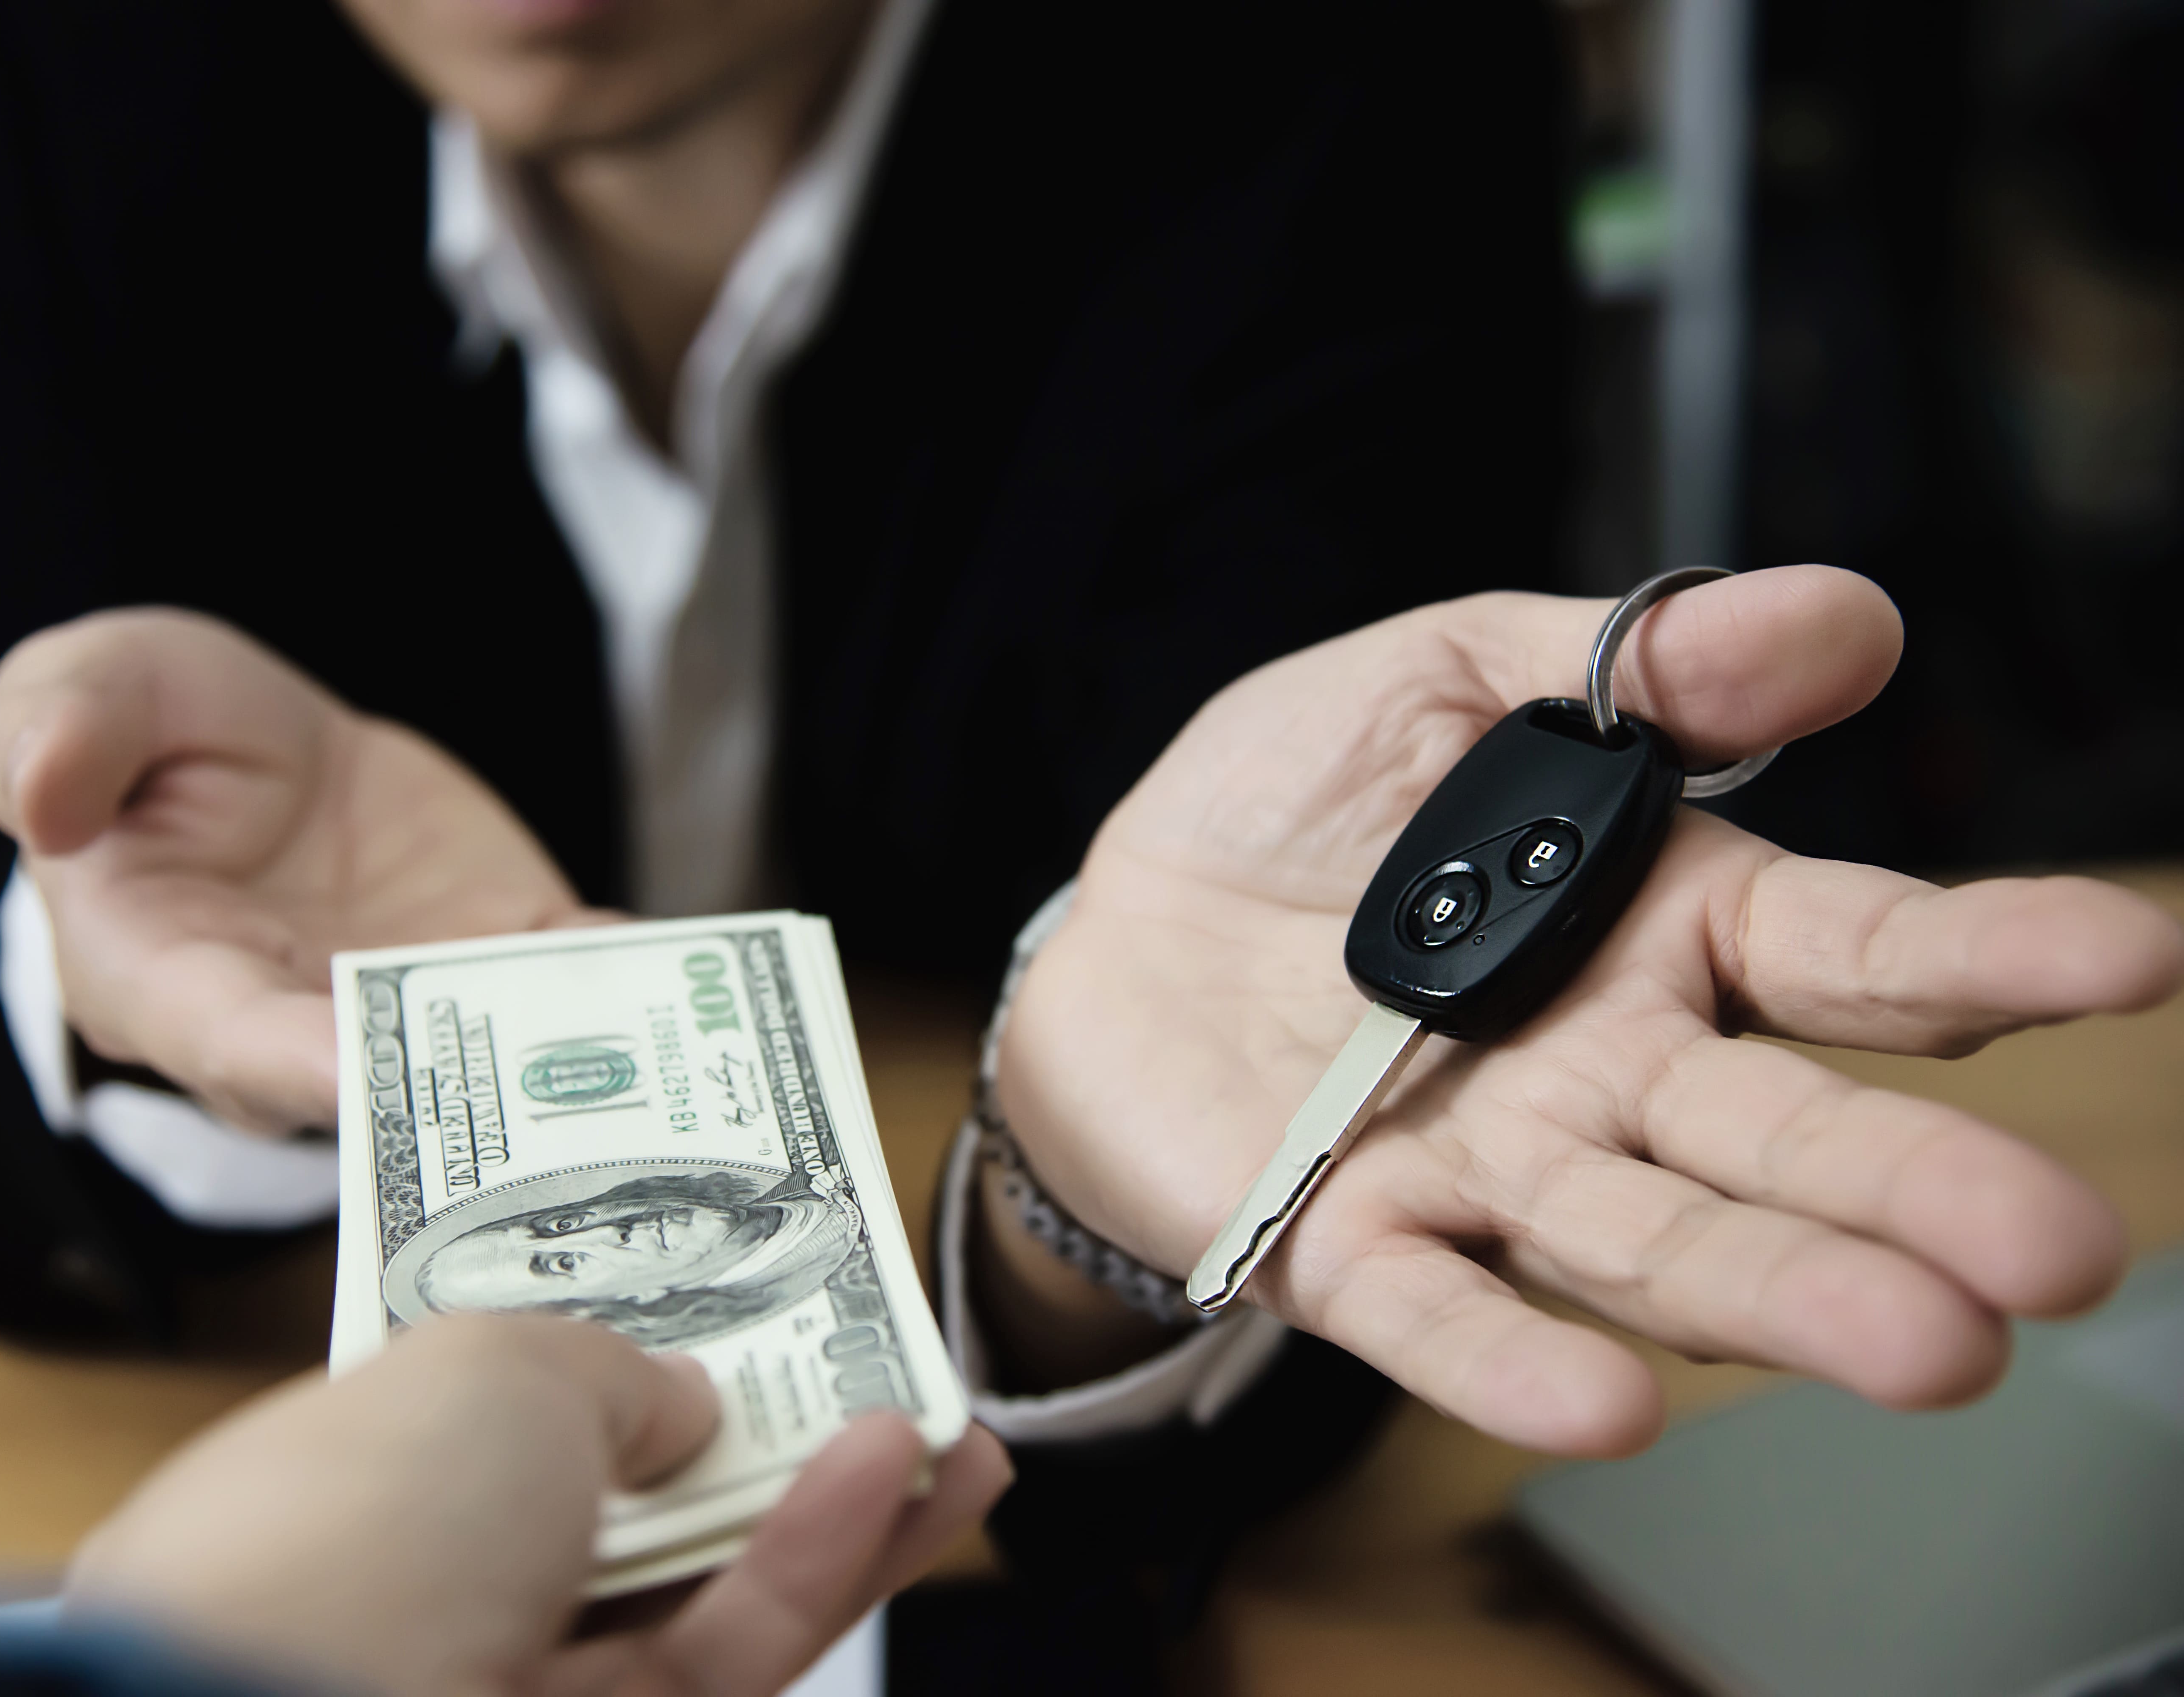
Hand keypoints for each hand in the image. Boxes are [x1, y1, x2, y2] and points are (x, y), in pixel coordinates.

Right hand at [0, 609, 590, 1131]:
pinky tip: (689, 969)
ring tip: (643, 1046)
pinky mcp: (498, 955)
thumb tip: (37, 794)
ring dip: (564, 1056)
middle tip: (529, 1093)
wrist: (269, 752)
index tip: (360, 1075)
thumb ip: (58, 732)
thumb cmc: (153, 738)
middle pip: (374, 1083)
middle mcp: (295, 1025)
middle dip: (457, 1090)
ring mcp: (410, 1001)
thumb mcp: (92, 690)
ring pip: (489, 1053)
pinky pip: (570, 981)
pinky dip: (630, 977)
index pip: (226, 1040)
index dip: (293, 1065)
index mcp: (166, 976)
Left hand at [66, 1314, 1010, 1696]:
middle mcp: (432, 1594)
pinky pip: (737, 1648)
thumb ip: (608, 1364)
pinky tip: (905, 1473)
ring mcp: (516, 1686)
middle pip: (628, 1510)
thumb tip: (680, 1410)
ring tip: (946, 1421)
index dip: (623, 1364)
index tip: (725, 1311)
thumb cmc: (357, 1518)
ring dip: (833, 1502)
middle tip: (871, 1366)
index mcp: (355, 1479)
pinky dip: (824, 1559)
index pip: (501, 1417)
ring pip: (707, 1593)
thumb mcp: (493, 1360)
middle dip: (759, 1438)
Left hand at [994, 566, 2183, 1454]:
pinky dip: (1513, 1363)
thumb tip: (1844, 618)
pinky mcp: (1343, 1245)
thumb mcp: (1441, 679)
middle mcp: (1605, 1072)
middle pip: (1780, 1137)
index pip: (1846, 948)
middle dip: (1913, 1191)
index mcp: (1656, 926)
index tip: (2128, 955)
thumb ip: (1627, 662)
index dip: (1985, 955)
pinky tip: (1607, 1404)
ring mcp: (1483, 1171)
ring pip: (1649, 1246)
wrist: (1116, 925)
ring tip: (1925, 1347)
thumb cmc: (1291, 806)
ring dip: (1778, 1295)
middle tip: (2057, 1252)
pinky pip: (1438, 1314)